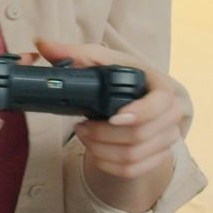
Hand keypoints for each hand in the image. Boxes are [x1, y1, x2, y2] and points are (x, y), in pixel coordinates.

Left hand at [33, 38, 182, 185]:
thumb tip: (42, 43)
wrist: (137, 96)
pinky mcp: (156, 157)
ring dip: (102, 150)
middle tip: (80, 127)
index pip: (162, 103)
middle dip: (105, 135)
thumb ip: (71, 53)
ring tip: (84, 136)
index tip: (113, 118)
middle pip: (142, 136)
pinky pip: (133, 170)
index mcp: (162, 87)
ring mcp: (166, 139)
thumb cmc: (119, 75)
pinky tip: (94, 151)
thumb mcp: (98, 60)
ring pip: (135, 156)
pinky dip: (108, 164)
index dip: (140, 113)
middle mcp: (171, 115)